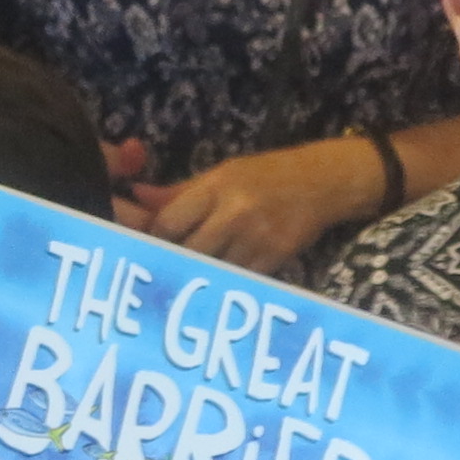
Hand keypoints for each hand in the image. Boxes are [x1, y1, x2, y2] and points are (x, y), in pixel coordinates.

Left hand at [121, 138, 381, 276]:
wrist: (322, 183)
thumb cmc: (266, 175)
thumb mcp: (222, 173)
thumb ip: (178, 191)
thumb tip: (136, 198)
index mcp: (217, 187)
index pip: (169, 222)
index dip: (153, 240)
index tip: (145, 248)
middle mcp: (235, 213)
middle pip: (187, 252)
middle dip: (172, 263)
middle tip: (159, 273)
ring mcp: (256, 239)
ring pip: (212, 270)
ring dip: (197, 277)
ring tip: (183, 284)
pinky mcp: (273, 259)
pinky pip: (238, 279)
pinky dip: (224, 282)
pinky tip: (215, 285)